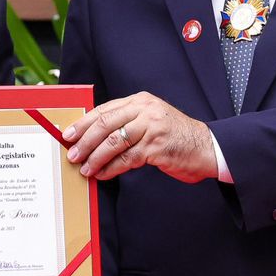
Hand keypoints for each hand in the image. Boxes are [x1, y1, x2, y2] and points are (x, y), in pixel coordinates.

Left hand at [63, 91, 218, 182]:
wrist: (207, 147)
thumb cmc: (174, 137)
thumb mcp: (150, 121)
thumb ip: (126, 123)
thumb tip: (92, 137)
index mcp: (140, 101)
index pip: (104, 110)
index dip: (83, 123)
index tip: (68, 135)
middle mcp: (145, 110)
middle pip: (105, 124)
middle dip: (85, 141)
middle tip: (73, 154)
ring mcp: (151, 126)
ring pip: (114, 141)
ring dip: (96, 157)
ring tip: (85, 168)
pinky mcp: (157, 146)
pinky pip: (127, 158)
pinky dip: (111, 168)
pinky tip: (103, 175)